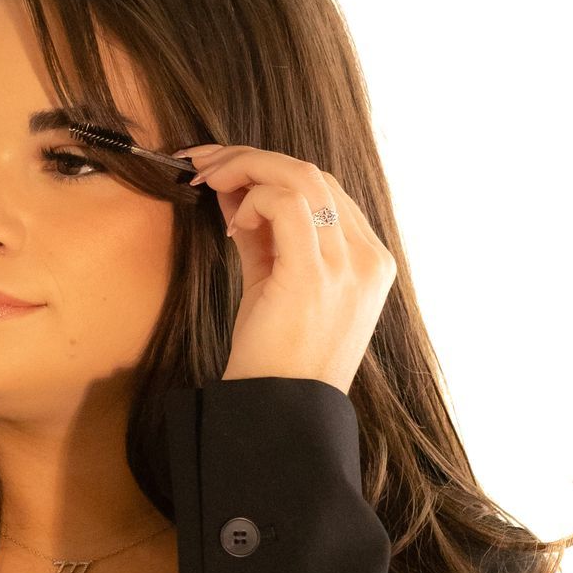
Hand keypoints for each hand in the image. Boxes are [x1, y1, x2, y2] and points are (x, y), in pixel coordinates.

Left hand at [175, 143, 395, 393]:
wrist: (280, 414)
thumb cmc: (276, 358)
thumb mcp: (274, 285)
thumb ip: (262, 236)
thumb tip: (232, 189)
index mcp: (368, 260)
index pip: (324, 189)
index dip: (270, 169)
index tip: (224, 171)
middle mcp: (367, 258)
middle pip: (314, 174)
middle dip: (251, 158)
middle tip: (204, 164)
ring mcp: (348, 266)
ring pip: (302, 177)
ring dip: (246, 168)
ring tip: (209, 181)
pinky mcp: (317, 275)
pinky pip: (287, 205)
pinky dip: (252, 201)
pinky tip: (232, 225)